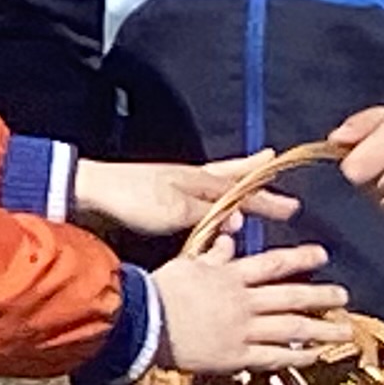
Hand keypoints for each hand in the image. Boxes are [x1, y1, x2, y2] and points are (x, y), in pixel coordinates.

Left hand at [74, 155, 281, 241]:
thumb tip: (238, 220)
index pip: (242, 190)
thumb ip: (207, 216)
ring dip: (235, 178)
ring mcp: (174, 183)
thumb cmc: (133, 199)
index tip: (292, 208)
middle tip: (274, 164)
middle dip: (253, 173)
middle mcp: (191, 177)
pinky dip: (212, 192)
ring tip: (249, 175)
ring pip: (215, 179)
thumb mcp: (175, 211)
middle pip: (231, 174)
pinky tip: (208, 201)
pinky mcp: (158, 194)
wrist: (91, 192)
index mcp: (199, 179)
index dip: (266, 202)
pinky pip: (198, 191)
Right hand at [151, 240, 350, 373]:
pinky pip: (272, 357)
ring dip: (320, 329)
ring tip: (343, 329)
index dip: (301, 257)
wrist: (143, 323)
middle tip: (344, 296)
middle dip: (321, 296)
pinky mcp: (235, 356)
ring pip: (290, 327)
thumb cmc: (160, 291)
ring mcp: (242, 330)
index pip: (274, 264)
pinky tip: (313, 356)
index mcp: (231, 276)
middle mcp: (243, 301)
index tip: (322, 254)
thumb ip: (214, 253)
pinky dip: (295, 356)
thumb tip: (231, 240)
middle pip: (291, 296)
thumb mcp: (189, 263)